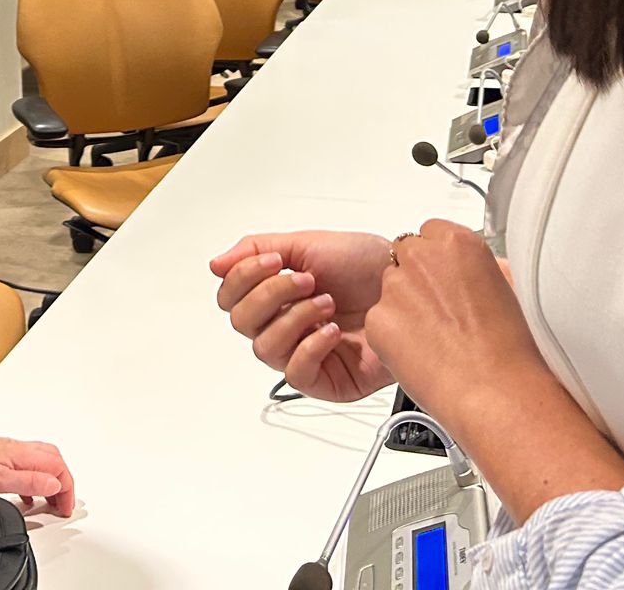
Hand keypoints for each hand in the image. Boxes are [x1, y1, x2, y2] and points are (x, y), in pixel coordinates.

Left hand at [0, 426, 76, 518]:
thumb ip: (28, 482)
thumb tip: (54, 485)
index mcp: (21, 455)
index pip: (57, 468)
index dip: (67, 489)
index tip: (65, 507)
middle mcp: (17, 450)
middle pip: (53, 461)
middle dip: (64, 483)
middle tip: (63, 504)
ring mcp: (6, 453)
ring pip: (40, 464)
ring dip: (50, 482)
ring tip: (51, 501)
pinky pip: (24, 468)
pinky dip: (32, 482)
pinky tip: (25, 495)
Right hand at [209, 231, 394, 401]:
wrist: (407, 284)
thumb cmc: (367, 265)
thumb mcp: (307, 243)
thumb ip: (256, 249)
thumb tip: (216, 264)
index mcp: (274, 293)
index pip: (230, 296)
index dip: (243, 278)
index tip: (274, 261)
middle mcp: (284, 323)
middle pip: (240, 321)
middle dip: (271, 294)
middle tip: (307, 280)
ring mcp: (303, 352)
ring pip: (264, 347)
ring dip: (295, 318)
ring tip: (326, 304)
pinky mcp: (325, 380)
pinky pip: (295, 372)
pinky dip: (310, 346)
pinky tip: (332, 331)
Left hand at [365, 219, 550, 441]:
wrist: (498, 391)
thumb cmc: (511, 350)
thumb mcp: (509, 290)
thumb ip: (481, 269)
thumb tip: (477, 270)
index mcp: (458, 243)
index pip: (430, 234)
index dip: (438, 263)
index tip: (447, 281)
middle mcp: (423, 258)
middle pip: (406, 258)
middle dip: (417, 282)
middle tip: (440, 314)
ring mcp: (396, 287)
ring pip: (391, 290)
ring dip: (405, 310)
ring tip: (437, 341)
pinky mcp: (379, 319)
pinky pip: (380, 323)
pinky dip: (394, 338)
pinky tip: (424, 356)